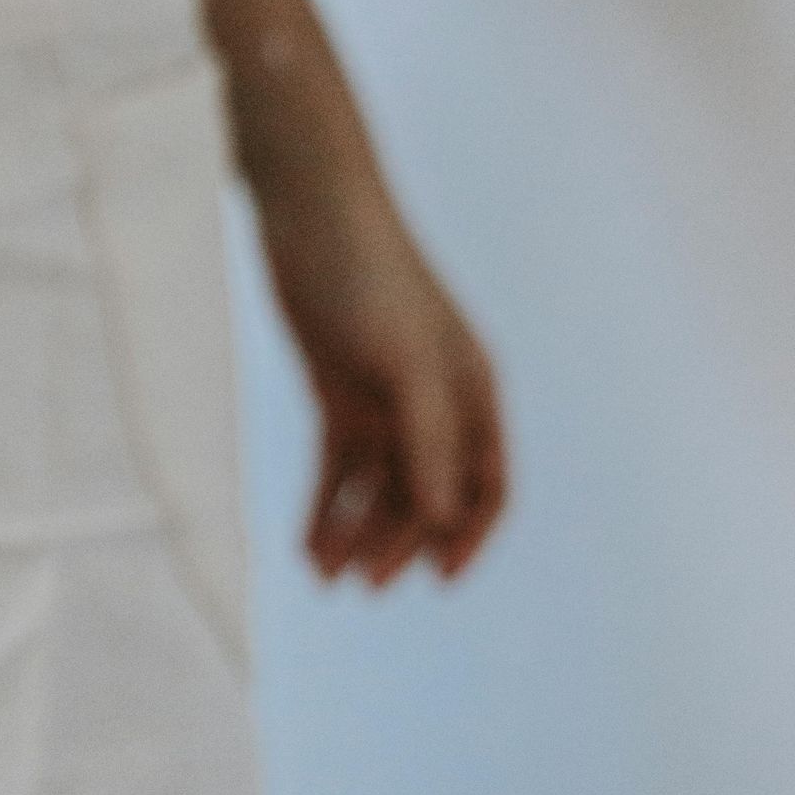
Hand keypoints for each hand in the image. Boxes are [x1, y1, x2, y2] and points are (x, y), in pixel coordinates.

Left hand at [255, 170, 507, 588]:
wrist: (309, 211)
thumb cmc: (370, 274)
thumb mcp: (406, 360)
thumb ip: (428, 438)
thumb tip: (442, 517)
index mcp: (471, 388)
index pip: (488, 482)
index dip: (470, 534)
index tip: (437, 579)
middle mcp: (435, 401)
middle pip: (429, 496)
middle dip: (402, 542)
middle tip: (366, 582)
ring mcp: (386, 400)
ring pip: (379, 491)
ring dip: (357, 534)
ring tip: (324, 574)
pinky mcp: (339, 394)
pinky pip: (338, 471)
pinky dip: (326, 510)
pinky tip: (307, 548)